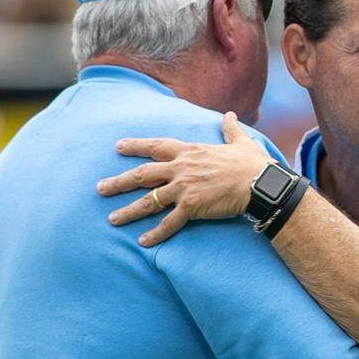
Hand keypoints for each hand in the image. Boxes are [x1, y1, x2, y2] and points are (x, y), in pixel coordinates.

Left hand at [96, 112, 271, 245]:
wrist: (259, 183)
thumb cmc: (252, 164)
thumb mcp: (240, 142)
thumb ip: (230, 130)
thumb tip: (231, 116)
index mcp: (189, 151)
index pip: (156, 146)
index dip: (136, 146)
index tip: (118, 147)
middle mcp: (181, 168)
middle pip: (142, 175)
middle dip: (119, 182)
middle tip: (100, 188)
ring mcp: (184, 188)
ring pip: (148, 201)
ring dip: (128, 211)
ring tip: (112, 219)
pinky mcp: (191, 207)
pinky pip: (168, 223)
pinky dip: (155, 234)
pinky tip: (143, 242)